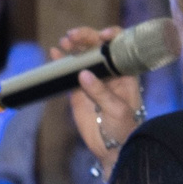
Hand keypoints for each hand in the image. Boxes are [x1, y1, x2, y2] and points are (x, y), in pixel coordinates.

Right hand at [55, 28, 141, 162]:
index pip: (122, 47)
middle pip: (99, 48)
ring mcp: (93, 80)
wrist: (114, 148)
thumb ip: (101, 92)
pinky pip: (69, 73)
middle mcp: (110, 73)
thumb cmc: (125, 128)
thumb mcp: (117, 110)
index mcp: (126, 73)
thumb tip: (83, 74)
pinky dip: (62, 62)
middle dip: (87, 38)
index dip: (113, 36)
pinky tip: (55, 53)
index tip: (103, 35)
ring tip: (65, 42)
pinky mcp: (78, 91)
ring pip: (83, 57)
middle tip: (73, 36)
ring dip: (74, 46)